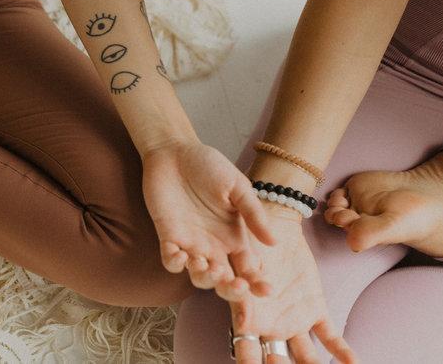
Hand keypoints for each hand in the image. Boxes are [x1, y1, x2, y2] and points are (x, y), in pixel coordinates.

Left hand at [142, 141, 275, 298]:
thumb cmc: (209, 166)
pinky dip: (174, 263)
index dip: (257, 283)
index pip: (248, 268)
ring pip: (198, 276)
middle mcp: (214, 246)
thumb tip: (275, 242)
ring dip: (204, 278)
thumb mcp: (237, 187)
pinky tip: (180, 254)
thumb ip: (253, 213)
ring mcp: (190, 243)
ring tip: (208, 265)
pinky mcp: (168, 236)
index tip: (266, 290)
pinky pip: (170, 260)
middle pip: (224, 281)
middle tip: (236, 285)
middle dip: (231, 291)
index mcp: (235, 237)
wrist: (174, 151)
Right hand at [229, 209, 355, 363]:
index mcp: (245, 311)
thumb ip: (241, 288)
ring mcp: (293, 318)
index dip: (248, 362)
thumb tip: (244, 322)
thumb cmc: (247, 237)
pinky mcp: (314, 308)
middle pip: (274, 357)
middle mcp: (268, 321)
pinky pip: (329, 336)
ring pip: (304, 355)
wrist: (273, 221)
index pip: (244, 346)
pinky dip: (342, 351)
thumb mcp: (241, 259)